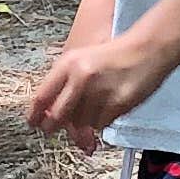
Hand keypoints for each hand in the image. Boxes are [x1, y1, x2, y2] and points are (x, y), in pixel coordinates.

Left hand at [25, 26, 179, 150]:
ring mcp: (99, 92)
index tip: (32, 123)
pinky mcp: (116, 104)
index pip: (42, 96)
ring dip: (83, 122)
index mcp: (68, 63)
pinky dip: (102, 121)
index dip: (35, 114)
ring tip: (95, 105)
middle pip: (58, 116)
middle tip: (52, 130)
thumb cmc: (115, 54)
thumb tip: (48, 112)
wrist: (147, 49)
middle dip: (53, 126)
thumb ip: (64, 84)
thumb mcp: (82, 60)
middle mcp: (81, 77)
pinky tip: (108, 105)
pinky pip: (100, 124)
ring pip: (80, 123)